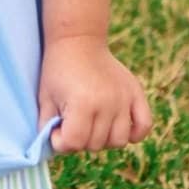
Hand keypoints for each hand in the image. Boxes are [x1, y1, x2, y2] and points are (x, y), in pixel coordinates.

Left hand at [37, 34, 151, 152]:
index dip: (61, 141)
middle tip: (72, 121)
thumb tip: (60, 146)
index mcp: (83, 104)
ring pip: (119, 141)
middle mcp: (107, 104)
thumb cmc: (58, 70)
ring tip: (92, 123)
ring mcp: (124, 99)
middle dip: (80, 139)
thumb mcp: (45, 97)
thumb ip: (48, 126)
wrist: (78, 41)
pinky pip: (144, 125)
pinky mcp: (136, 93)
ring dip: (103, 139)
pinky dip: (134, 133)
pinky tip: (118, 126)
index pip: (75, 143)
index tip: (57, 127)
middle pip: (96, 144)